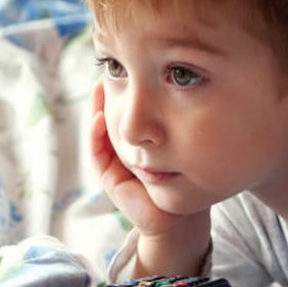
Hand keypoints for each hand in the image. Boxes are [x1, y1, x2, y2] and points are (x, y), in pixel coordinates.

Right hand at [91, 79, 201, 237]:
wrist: (186, 221)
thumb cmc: (192, 179)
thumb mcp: (187, 142)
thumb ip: (179, 121)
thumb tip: (188, 80)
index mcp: (141, 142)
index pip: (129, 109)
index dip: (126, 87)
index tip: (128, 65)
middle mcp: (125, 152)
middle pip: (111, 116)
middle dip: (109, 92)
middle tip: (109, 68)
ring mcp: (116, 167)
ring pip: (101, 132)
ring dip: (97, 109)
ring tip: (99, 86)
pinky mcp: (112, 183)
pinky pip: (99, 156)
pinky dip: (96, 136)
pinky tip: (100, 117)